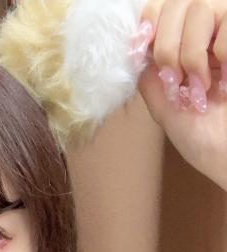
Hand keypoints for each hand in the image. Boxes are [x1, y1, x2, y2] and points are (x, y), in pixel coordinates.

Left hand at [132, 0, 226, 190]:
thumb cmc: (204, 139)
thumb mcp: (165, 107)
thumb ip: (150, 76)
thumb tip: (133, 47)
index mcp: (187, 43)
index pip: (163, 5)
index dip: (150, 18)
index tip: (142, 48)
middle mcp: (211, 31)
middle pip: (178, 1)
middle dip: (166, 43)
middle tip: (174, 80)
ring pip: (202, 6)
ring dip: (191, 51)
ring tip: (199, 85)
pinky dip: (223, 53)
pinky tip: (226, 83)